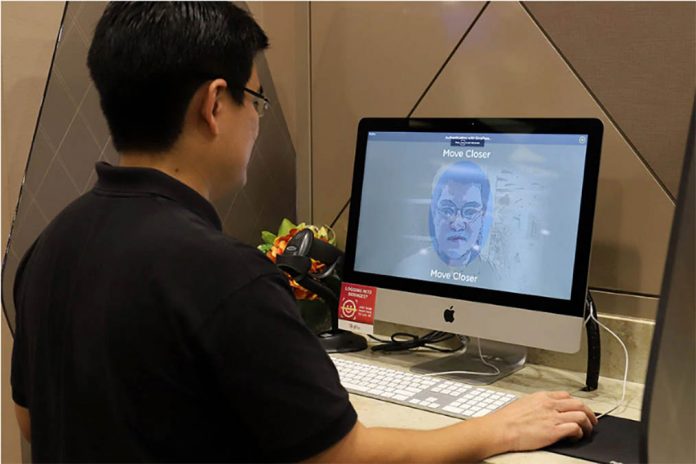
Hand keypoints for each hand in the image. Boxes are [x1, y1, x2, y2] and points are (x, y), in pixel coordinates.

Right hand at [482, 391, 597, 452]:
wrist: (501, 428)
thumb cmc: (506, 419)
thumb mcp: (523, 403)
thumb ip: (537, 405)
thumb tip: (542, 410)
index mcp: (542, 397)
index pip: (566, 395)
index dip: (576, 403)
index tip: (578, 409)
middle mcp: (550, 404)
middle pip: (578, 403)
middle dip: (589, 412)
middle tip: (591, 420)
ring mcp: (553, 417)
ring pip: (581, 414)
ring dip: (588, 423)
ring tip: (587, 430)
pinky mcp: (554, 430)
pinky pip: (575, 428)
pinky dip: (580, 432)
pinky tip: (576, 437)